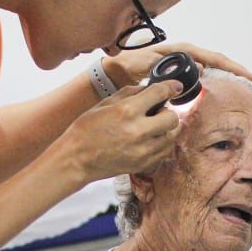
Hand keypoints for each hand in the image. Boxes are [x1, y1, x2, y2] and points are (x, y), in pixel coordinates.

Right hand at [61, 80, 182, 182]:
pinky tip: (151, 140)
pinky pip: (165, 152)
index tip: (175, 87)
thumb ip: (130, 93)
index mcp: (127, 111)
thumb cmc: (86, 130)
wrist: (76, 159)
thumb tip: (149, 88)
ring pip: (172, 136)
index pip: (160, 93)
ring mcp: (143, 150)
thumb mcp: (105, 103)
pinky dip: (163, 144)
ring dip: (167, 129)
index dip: (171, 87)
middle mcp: (138, 131)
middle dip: (167, 111)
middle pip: (173, 118)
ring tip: (154, 127)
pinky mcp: (143, 164)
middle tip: (157, 112)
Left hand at [101, 43, 251, 90]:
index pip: (217, 59)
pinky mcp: (186, 74)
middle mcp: (190, 55)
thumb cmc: (131, 64)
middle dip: (244, 75)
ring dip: (236, 80)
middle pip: (223, 64)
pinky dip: (223, 84)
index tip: (251, 79)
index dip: (235, 69)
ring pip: (219, 71)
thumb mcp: (148, 63)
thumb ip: (166, 66)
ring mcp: (189, 64)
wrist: (119, 69)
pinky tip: (232, 94)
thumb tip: (197, 71)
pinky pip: (209, 78)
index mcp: (185, 50)